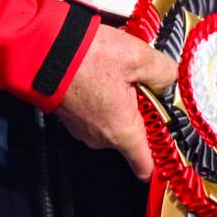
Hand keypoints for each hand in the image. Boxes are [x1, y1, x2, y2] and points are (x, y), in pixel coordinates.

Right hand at [56, 23, 176, 179]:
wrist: (42, 49)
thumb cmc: (89, 57)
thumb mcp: (139, 58)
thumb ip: (164, 73)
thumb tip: (170, 81)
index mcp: (122, 132)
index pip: (146, 166)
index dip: (162, 160)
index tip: (174, 145)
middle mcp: (101, 138)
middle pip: (133, 136)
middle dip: (143, 113)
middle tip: (147, 85)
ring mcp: (82, 128)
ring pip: (114, 121)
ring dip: (122, 102)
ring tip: (122, 73)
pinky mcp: (69, 115)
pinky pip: (95, 112)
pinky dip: (103, 97)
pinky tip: (104, 72)